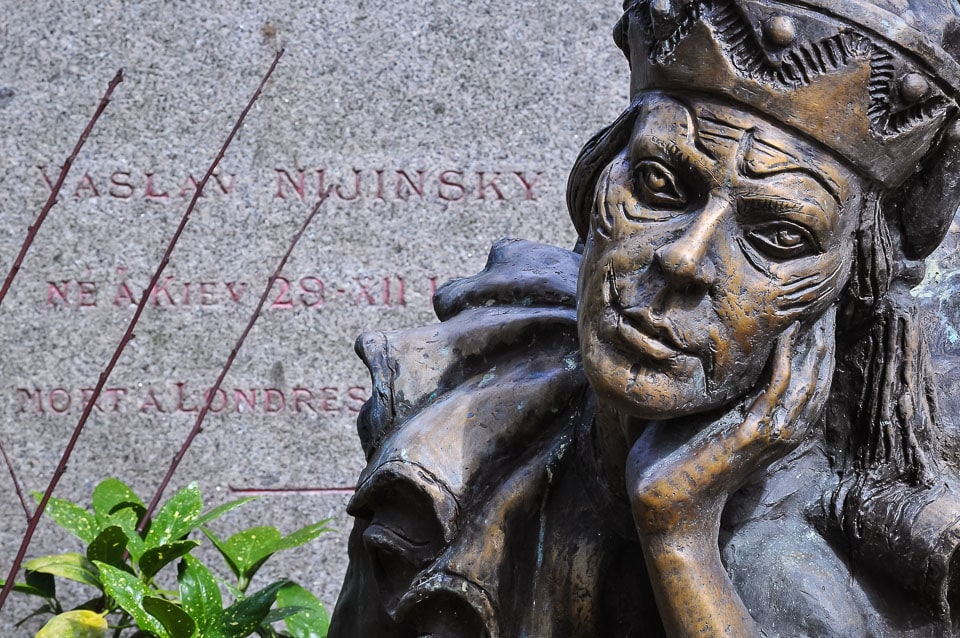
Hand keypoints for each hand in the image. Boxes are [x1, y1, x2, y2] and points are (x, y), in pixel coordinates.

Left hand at [627, 306, 836, 535]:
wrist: (664, 503)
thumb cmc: (673, 456)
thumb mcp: (702, 410)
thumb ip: (712, 382)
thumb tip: (696, 342)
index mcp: (773, 421)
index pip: (806, 372)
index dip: (813, 337)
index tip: (809, 300)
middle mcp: (782, 427)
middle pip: (816, 370)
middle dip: (821, 331)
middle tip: (822, 292)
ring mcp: (772, 432)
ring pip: (807, 376)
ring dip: (813, 338)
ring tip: (815, 302)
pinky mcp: (755, 435)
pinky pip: (780, 389)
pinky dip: (789, 358)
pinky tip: (789, 330)